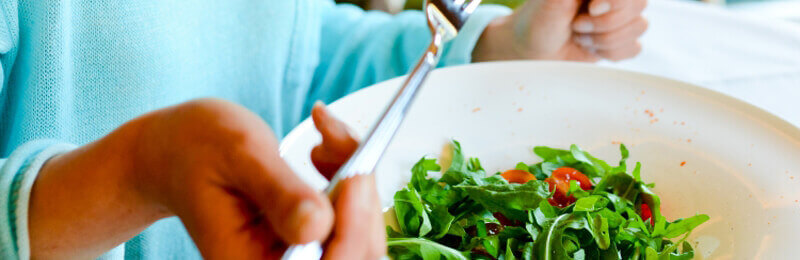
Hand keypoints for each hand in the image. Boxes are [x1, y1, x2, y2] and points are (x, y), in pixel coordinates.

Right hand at [30, 99, 383, 258]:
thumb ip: (277, 192)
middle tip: (336, 142)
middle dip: (360, 199)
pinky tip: (326, 148)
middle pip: (356, 255)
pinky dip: (353, 179)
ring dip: (358, 184)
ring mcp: (298, 256)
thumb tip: (317, 225)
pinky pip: (355, 219)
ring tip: (325, 138)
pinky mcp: (314, 239)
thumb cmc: (196, 150)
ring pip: (363, 237)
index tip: (356, 176)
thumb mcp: (238, 157)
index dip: (351, 229)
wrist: (177, 152)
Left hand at [473, 0, 647, 61]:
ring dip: (603, 39)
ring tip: (579, 36)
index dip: (614, 2)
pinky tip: (589, 46)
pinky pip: (634, 47)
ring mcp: (621, 16)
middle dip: (603, 23)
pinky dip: (609, 52)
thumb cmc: (539, 20)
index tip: (591, 9)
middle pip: (639, 5)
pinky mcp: (621, 39)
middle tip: (575, 25)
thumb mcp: (555, 0)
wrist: (532, 50)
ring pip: (639, 27)